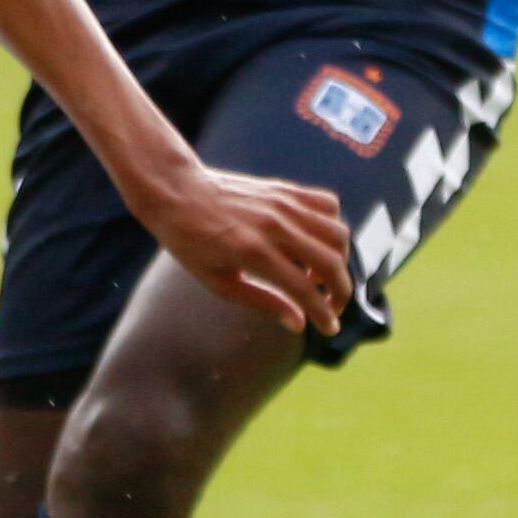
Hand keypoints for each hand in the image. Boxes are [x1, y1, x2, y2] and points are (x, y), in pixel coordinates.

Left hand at [142, 165, 356, 337]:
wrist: (176, 192)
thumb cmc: (190, 242)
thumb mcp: (217, 282)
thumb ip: (262, 302)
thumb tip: (299, 324)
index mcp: (253, 253)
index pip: (305, 289)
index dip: (324, 314)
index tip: (330, 329)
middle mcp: (274, 226)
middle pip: (332, 262)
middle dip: (341, 292)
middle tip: (332, 307)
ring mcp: (283, 204)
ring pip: (337, 233)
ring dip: (339, 261)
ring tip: (318, 276)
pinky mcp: (285, 189)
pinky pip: (328, 204)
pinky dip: (332, 226)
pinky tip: (316, 242)